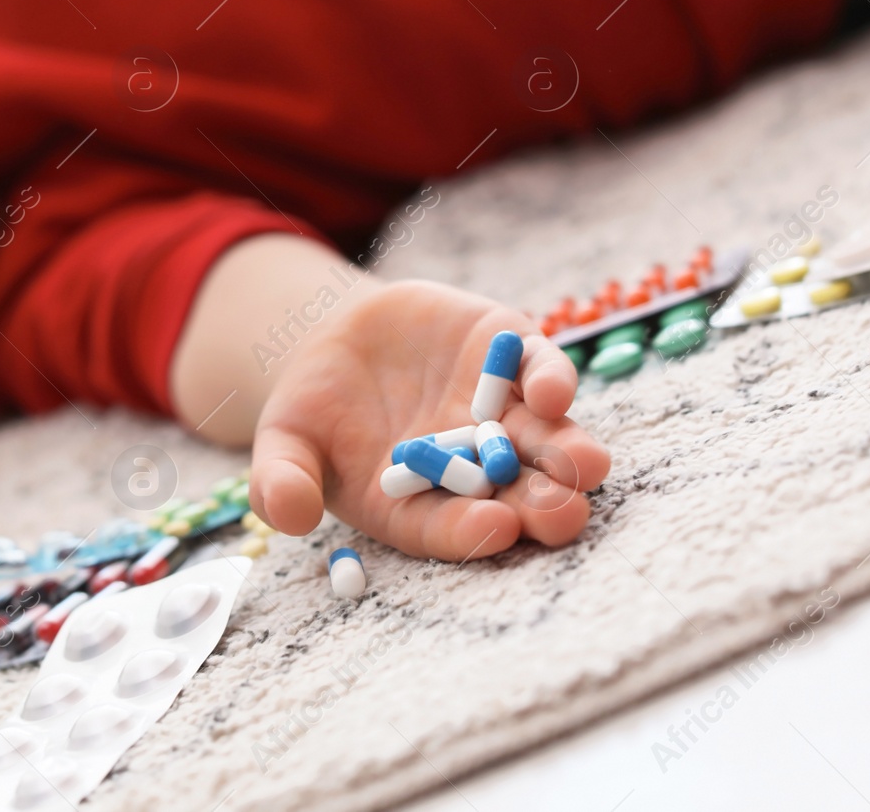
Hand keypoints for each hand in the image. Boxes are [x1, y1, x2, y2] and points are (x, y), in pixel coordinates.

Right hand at [248, 279, 610, 560]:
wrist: (334, 338)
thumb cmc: (311, 410)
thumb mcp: (283, 444)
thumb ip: (282, 482)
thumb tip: (288, 516)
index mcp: (419, 503)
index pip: (452, 526)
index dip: (474, 531)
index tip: (496, 529)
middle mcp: (472, 466)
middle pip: (517, 493)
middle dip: (544, 504)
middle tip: (566, 514)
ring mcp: (496, 411)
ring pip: (545, 438)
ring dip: (569, 451)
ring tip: (588, 465)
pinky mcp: (508, 355)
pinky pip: (539, 370)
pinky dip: (551, 381)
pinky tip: (552, 393)